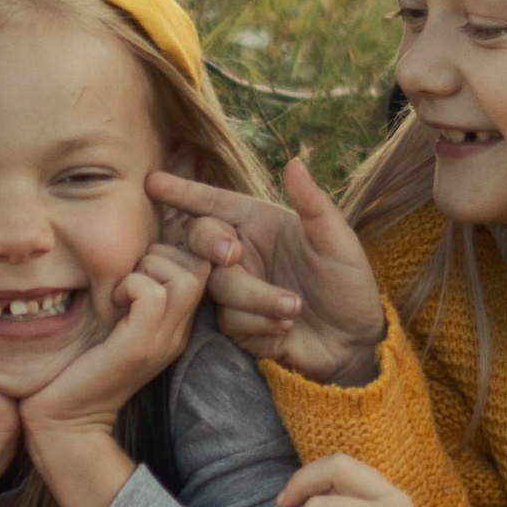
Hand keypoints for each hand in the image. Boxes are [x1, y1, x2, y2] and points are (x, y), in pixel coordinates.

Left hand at [20, 242, 204, 448]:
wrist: (66, 419)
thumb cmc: (81, 364)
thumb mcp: (115, 320)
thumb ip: (132, 291)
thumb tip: (133, 249)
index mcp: (176, 325)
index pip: (202, 266)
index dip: (174, 250)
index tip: (138, 264)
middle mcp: (178, 332)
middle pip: (199, 266)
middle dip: (162, 254)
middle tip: (129, 276)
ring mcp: (163, 341)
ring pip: (184, 276)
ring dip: (147, 269)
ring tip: (121, 290)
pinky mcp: (140, 347)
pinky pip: (153, 294)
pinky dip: (130, 285)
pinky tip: (111, 303)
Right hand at [147, 156, 385, 381]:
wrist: (353, 344)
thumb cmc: (350, 285)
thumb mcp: (338, 242)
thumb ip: (314, 204)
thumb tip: (295, 162)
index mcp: (260, 223)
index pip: (213, 203)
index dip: (183, 192)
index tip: (153, 181)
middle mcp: (242, 253)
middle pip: (201, 240)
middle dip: (211, 243)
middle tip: (233, 253)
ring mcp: (237, 290)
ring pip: (218, 286)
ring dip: (258, 298)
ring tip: (294, 307)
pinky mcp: (237, 325)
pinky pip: (230, 320)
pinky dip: (260, 323)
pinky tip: (285, 328)